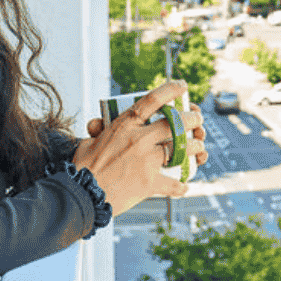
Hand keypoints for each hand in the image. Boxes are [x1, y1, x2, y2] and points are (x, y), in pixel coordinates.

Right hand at [73, 80, 207, 216]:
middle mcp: (138, 139)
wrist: (81, 194)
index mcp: (124, 125)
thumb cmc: (81, 168)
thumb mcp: (88, 142)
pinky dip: (180, 187)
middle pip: (175, 123)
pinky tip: (185, 187)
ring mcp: (146, 161)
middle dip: (192, 119)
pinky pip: (173, 184)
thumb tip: (97, 124)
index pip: (152, 100)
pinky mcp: (149, 183)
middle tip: (198, 119)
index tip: (183, 86)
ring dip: (195, 147)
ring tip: (199, 147)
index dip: (171, 90)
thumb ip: (98, 132)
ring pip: (181, 148)